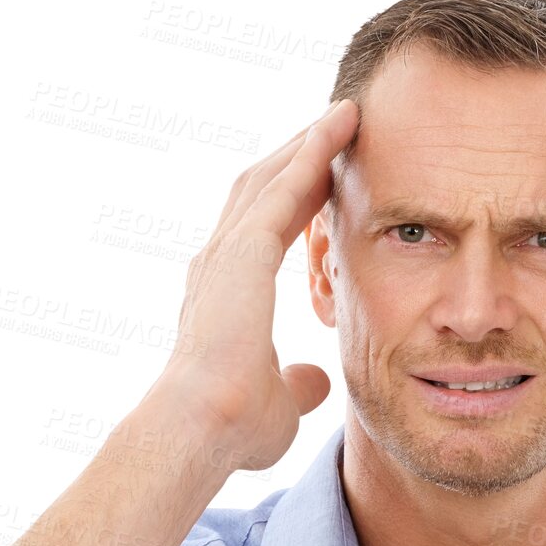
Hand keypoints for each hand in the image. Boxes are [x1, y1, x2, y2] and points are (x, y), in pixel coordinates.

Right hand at [148, 98, 358, 470]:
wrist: (201, 430)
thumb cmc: (231, 429)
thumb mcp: (280, 403)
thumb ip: (297, 385)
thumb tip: (315, 382)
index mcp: (226, 293)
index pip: (263, 226)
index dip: (293, 194)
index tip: (327, 173)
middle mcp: (218, 263)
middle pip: (261, 189)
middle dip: (298, 154)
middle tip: (337, 125)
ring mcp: (225, 253)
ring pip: (270, 177)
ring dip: (308, 143)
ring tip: (345, 115)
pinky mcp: (241, 252)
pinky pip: (283, 187)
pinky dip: (312, 153)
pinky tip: (339, 128)